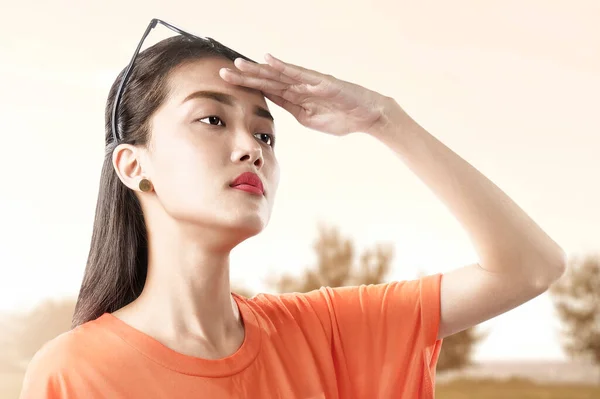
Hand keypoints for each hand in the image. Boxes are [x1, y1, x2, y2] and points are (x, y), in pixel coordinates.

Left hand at [219, 54, 394, 135]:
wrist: (367, 116)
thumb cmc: (341, 118)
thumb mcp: (309, 119)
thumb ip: (292, 111)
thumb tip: (273, 108)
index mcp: (295, 98)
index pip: (266, 90)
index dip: (247, 86)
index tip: (226, 83)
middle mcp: (299, 87)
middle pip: (267, 80)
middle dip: (245, 77)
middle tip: (222, 72)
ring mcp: (309, 82)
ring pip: (278, 75)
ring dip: (258, 70)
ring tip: (238, 64)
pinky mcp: (321, 82)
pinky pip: (299, 74)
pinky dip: (283, 67)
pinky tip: (268, 61)